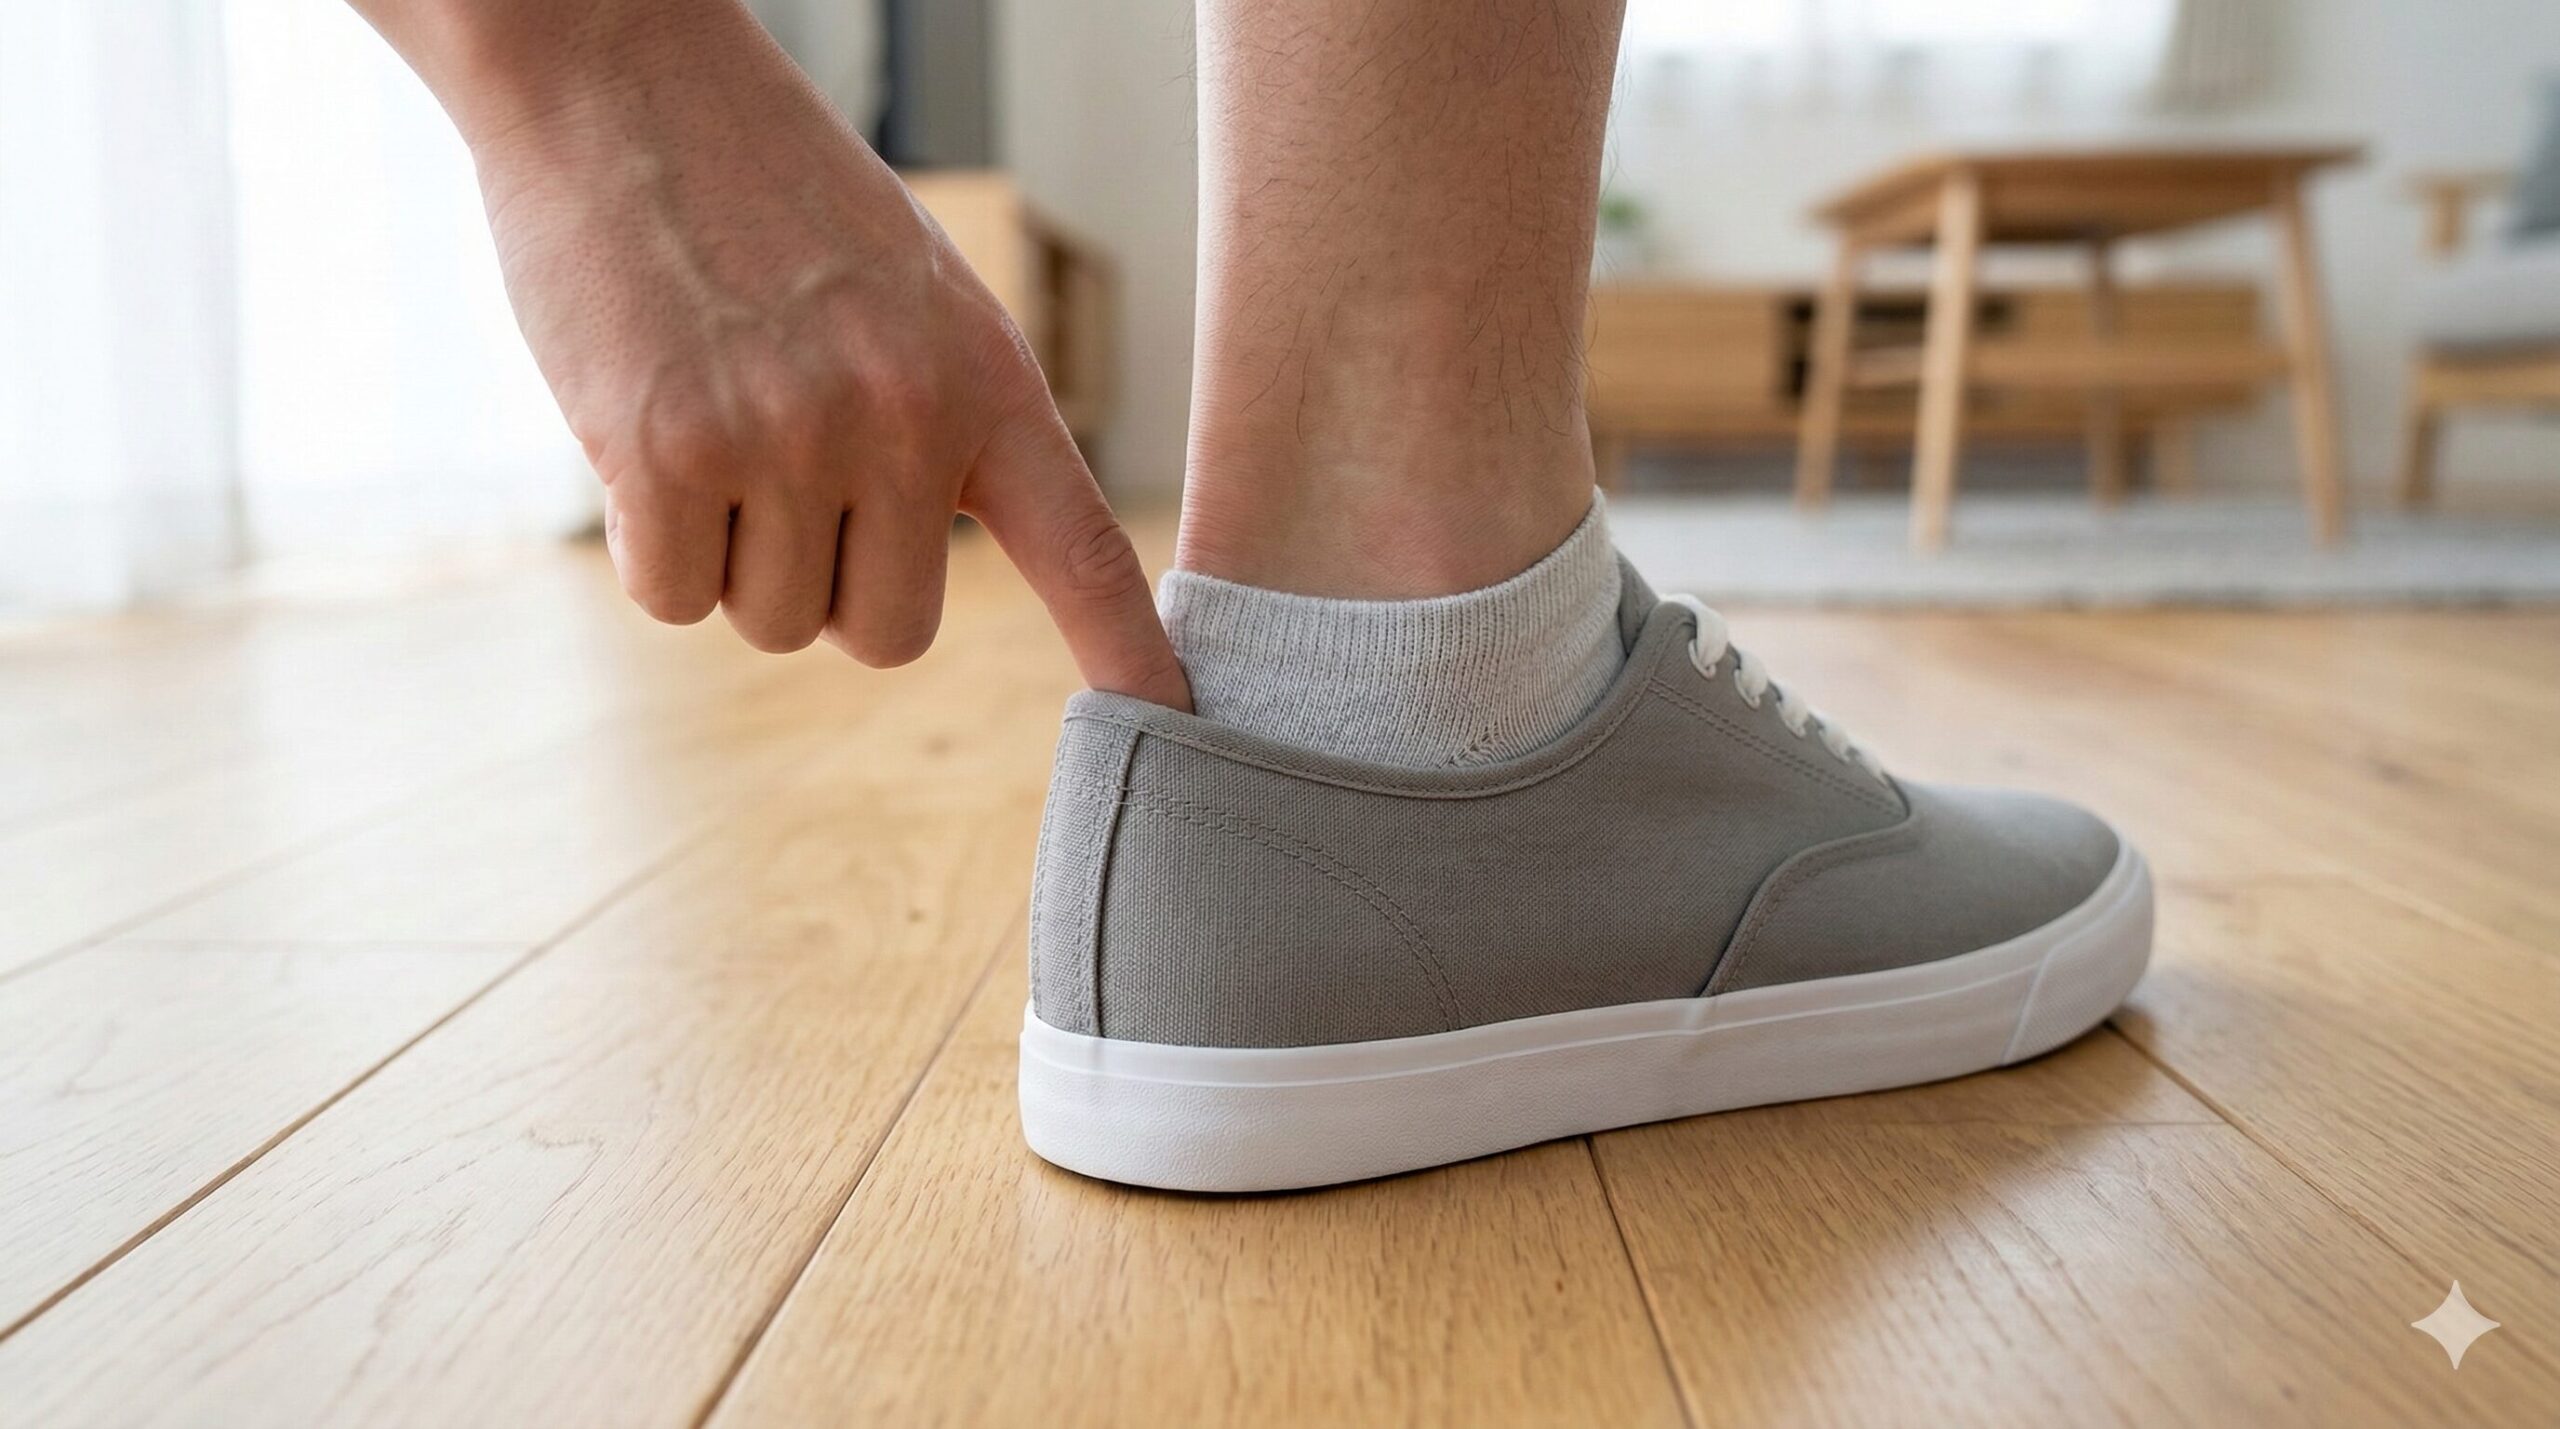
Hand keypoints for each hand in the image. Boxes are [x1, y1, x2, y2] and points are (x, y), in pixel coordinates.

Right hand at [398, 1, 1187, 704]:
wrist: (621, 79)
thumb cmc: (764, 194)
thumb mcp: (908, 295)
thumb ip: (940, 423)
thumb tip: (910, 573)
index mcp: (985, 378)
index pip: (1086, 550)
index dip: (1130, 656)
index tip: (1176, 728)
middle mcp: (904, 417)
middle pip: (889, 637)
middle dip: (828, 587)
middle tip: (781, 469)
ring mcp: (789, 436)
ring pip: (773, 624)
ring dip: (731, 555)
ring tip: (712, 414)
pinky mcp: (668, 453)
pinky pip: (674, 601)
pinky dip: (651, 546)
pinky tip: (645, 429)